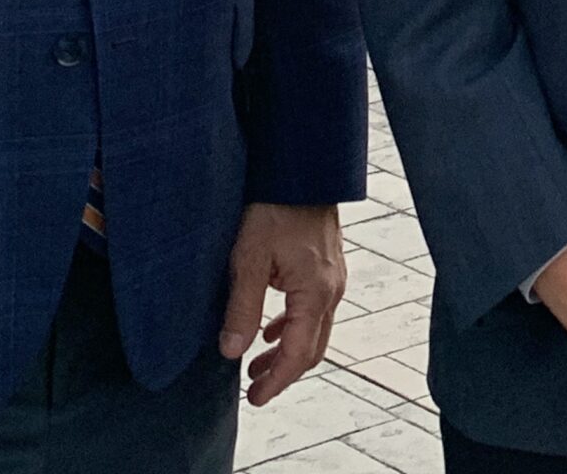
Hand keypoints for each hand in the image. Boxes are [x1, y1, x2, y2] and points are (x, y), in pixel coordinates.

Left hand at [221, 201, 346, 406]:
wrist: (301, 168)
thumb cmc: (275, 206)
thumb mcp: (249, 258)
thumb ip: (242, 308)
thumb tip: (232, 352)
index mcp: (315, 293)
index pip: (299, 354)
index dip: (277, 381)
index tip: (255, 399)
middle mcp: (332, 289)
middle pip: (312, 348)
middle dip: (283, 373)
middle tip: (254, 389)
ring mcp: (334, 277)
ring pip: (314, 329)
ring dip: (287, 351)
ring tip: (256, 365)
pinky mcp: (327, 266)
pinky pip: (315, 309)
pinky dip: (293, 327)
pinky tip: (271, 329)